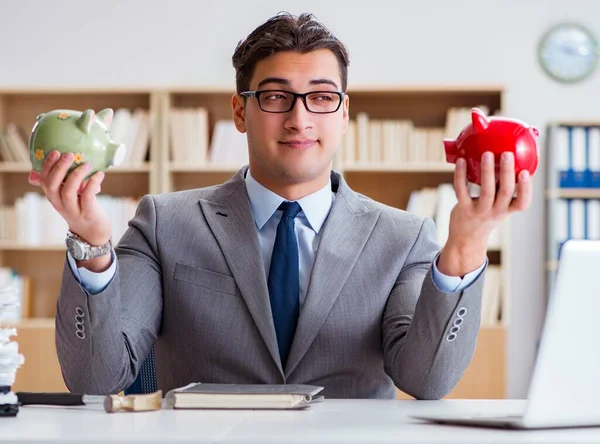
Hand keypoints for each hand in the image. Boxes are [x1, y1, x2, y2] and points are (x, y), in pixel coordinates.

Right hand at [28, 150, 110, 245]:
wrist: (92, 232)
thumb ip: (66, 181)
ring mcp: (73, 210)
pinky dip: (93, 184)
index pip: (44, 180)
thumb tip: (67, 158)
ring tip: (88, 164)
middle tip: (69, 154)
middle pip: (53, 185)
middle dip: (60, 168)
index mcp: (53, 197)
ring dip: (77, 174)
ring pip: (69, 191)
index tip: (55, 151)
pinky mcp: (87, 213)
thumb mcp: (69, 196)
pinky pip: (87, 197)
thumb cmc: (81, 208)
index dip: (48, 166)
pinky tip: (99, 174)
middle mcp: (59, 204)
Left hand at [437, 151, 531, 275]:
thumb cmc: (485, 216)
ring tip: (487, 154)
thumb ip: (503, 189)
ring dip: (487, 171)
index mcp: (507, 209)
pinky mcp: (463, 209)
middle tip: (507, 154)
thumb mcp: (499, 207)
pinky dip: (461, 175)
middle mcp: (495, 212)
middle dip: (507, 172)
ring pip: (486, 191)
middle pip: (505, 192)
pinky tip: (461, 162)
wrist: (466, 239)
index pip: (522, 203)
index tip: (525, 172)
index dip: (526, 189)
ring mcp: (479, 211)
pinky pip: (462, 190)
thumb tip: (508, 158)